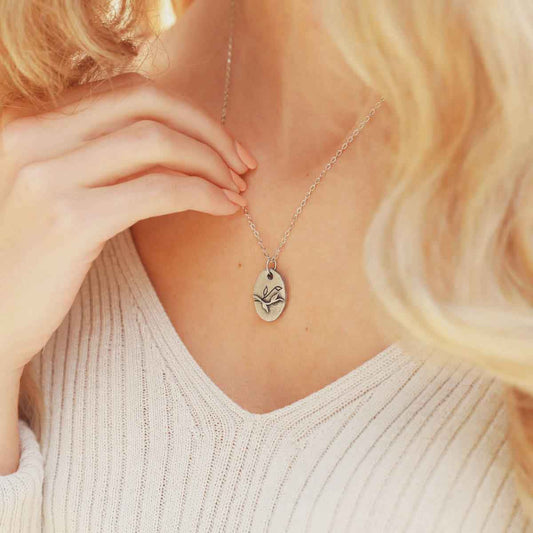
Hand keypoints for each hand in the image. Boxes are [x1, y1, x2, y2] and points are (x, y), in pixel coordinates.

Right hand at [0, 74, 253, 371]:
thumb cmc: (31, 255)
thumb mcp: (54, 187)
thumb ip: (97, 156)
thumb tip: (176, 147)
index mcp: (28, 119)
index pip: (127, 91)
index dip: (186, 111)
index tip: (221, 142)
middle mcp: (32, 134)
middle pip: (147, 103)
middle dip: (207, 129)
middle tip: (241, 162)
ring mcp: (48, 175)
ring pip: (157, 142)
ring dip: (211, 163)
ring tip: (237, 188)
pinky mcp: (71, 220)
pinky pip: (158, 190)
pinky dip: (203, 194)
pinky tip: (226, 207)